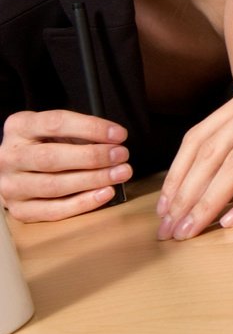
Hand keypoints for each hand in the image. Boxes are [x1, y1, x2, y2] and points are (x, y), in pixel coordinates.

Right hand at [0, 110, 131, 221]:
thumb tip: (113, 143)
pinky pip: (54, 210)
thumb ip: (79, 133)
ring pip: (54, 186)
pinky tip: (105, 193)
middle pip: (52, 158)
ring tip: (120, 174)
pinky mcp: (19, 210)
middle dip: (93, 157)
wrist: (13, 170)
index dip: (91, 128)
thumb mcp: (54, 131)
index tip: (118, 134)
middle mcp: (10, 156)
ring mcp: (11, 185)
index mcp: (19, 127)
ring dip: (93, 180)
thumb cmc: (42, 146)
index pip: (56, 123)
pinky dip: (83, 203)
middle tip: (121, 155)